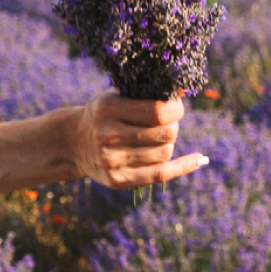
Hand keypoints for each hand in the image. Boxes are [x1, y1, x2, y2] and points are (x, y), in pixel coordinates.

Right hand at [63, 94, 205, 189]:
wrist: (71, 143)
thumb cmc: (103, 116)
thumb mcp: (116, 98)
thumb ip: (146, 96)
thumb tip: (183, 91)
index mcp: (107, 109)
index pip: (158, 112)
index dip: (175, 109)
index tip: (175, 107)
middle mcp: (106, 136)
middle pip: (166, 134)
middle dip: (172, 127)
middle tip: (164, 124)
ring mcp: (111, 160)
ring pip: (165, 153)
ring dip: (167, 144)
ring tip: (154, 139)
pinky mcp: (117, 180)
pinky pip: (160, 174)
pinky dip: (184, 166)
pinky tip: (199, 159)